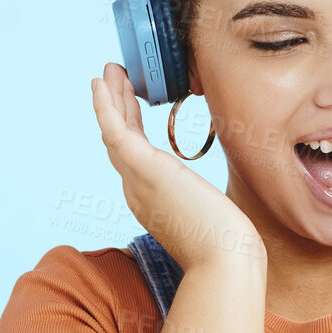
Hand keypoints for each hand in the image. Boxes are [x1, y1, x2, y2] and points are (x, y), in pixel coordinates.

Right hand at [90, 62, 264, 274]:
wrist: (225, 261)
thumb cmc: (228, 247)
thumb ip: (205, 208)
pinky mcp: (143, 169)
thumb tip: (217, 207)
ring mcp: (136, 181)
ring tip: (108, 71)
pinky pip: (116, 132)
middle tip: (112, 80)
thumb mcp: (213, 219)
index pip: (134, 160)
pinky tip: (103, 84)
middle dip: (116, 110)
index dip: (130, 129)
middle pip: (119, 143)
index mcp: (152, 202)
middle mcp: (137, 191)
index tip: (131, 107)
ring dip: (110, 100)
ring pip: (115, 132)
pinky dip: (107, 107)